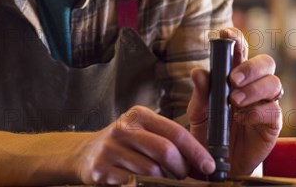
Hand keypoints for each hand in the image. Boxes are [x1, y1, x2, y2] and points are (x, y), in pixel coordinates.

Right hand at [76, 106, 215, 184]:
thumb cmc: (124, 143)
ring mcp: (111, 149)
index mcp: (139, 115)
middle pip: (166, 151)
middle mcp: (124, 129)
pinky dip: (141, 184)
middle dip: (181, 168)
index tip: (209, 166)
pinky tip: (137, 179)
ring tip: (160, 176)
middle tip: (184, 175)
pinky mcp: (101, 169)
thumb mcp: (144, 130)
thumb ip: (169, 139)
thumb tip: (201, 159)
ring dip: (163, 178)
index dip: (196, 151)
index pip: (175, 132)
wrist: (87, 154)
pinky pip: (133, 181)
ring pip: (152, 169)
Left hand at [186, 27, 282, 175]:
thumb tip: (198, 72)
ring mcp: (266, 103)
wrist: (217, 162)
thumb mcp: (198, 113)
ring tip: (233, 101)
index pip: (241, 49)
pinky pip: (273, 110)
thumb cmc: (208, 132)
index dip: (236, 38)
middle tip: (232, 80)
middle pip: (266, 62)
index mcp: (235, 75)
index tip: (225, 34)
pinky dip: (256, 111)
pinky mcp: (273, 123)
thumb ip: (200, 93)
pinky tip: (241, 118)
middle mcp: (254, 85)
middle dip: (250, 67)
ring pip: (274, 83)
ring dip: (253, 89)